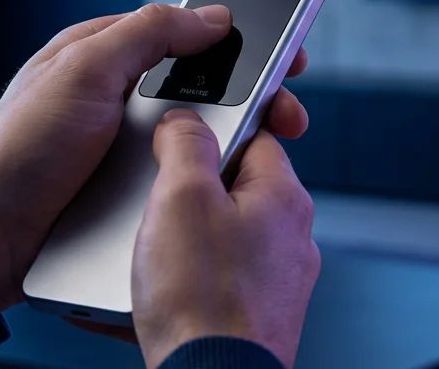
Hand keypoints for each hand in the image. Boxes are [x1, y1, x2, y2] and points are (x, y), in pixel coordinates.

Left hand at [0, 3, 311, 311]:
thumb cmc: (19, 148)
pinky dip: (203, 185)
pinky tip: (221, 195)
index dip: (242, 43)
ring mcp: (124, 149)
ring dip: (232, 150)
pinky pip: (178, 183)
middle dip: (255, 101)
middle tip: (288, 121)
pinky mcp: (125, 193)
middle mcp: (119, 99)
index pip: (188, 36)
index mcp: (107, 56)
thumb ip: (148, 34)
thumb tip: (213, 15)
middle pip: (206, 90)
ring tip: (257, 162)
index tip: (287, 55)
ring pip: (198, 141)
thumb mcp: (84, 71)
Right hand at [132, 112, 319, 368]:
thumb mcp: (182, 196)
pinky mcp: (253, 318)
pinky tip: (150, 299)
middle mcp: (291, 239)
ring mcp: (275, 283)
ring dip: (177, 243)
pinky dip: (180, 286)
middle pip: (231, 189)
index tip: (179, 136)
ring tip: (147, 259)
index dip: (211, 129)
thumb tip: (186, 120)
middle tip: (153, 205)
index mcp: (284, 198)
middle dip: (186, 193)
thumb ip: (185, 144)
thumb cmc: (201, 298)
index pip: (254, 134)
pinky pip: (210, 285)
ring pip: (217, 239)